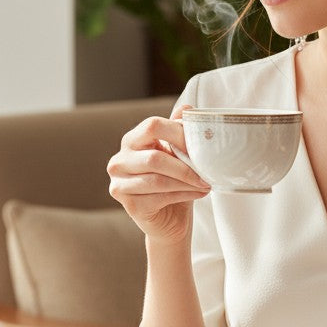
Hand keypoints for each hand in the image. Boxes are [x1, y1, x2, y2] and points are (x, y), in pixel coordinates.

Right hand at [107, 106, 209, 244]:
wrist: (171, 218)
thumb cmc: (175, 181)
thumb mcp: (178, 153)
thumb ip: (178, 130)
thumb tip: (187, 108)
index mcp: (132, 141)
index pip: (152, 126)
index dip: (178, 133)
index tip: (200, 144)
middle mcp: (119, 161)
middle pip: (155, 157)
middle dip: (185, 166)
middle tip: (207, 172)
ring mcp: (119, 184)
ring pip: (158, 180)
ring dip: (187, 182)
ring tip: (205, 183)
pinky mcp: (129, 205)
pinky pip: (159, 197)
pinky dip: (183, 194)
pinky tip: (198, 193)